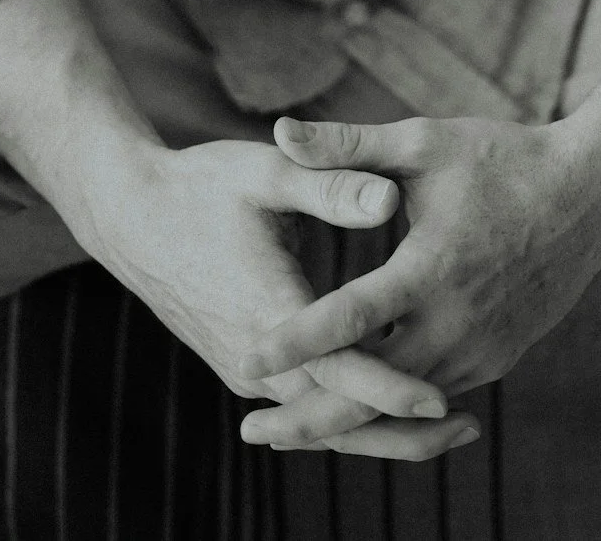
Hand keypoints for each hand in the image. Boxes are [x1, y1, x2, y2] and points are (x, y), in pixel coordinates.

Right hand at [92, 134, 476, 457]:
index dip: (389, 387)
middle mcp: (255, 357)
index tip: (441, 399)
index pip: (337, 367)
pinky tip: (390, 404)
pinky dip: (348, 412)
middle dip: (401, 429)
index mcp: (267, 310)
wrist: (132, 217)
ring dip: (378, 427)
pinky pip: (305, 404)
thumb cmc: (200, 186)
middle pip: (336, 415)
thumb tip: (390, 198)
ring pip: (321, 418)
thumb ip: (329, 182)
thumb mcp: (265, 172)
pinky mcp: (246, 367)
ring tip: (448, 425)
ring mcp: (248, 369)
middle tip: (469, 427)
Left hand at [234, 113, 600, 442]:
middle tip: (248, 431)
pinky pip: (433, 394)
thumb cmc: (501, 159)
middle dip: (309, 416)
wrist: (590, 196)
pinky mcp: (495, 361)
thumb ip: (347, 146)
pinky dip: (391, 408)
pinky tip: (354, 413)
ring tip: (287, 430)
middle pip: (371, 389)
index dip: (294, 341)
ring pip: (402, 404)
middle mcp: (456, 323)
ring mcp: (480, 351)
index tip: (245, 357)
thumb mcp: (423, 143)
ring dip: (347, 420)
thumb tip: (277, 130)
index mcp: (431, 267)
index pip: (349, 317)